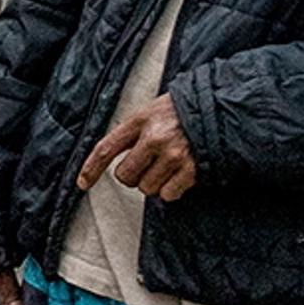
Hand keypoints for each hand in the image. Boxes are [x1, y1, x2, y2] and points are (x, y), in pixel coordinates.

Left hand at [80, 98, 200, 201]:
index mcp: (140, 120)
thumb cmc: (182, 113)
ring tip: (168, 165)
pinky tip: (180, 174)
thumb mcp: (152, 111)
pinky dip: (172, 190)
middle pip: (125, 176)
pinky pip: (168, 195)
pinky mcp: (191, 170)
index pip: (106, 148)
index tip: (83, 183)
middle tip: (147, 166)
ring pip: (146, 188)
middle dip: (132, 176)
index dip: (91, 168)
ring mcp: (173, 154)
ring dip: (154, 183)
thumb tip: (112, 160)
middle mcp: (154, 138)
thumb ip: (133, 133)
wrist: (220, 109)